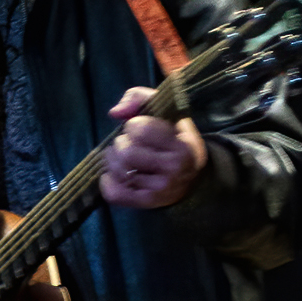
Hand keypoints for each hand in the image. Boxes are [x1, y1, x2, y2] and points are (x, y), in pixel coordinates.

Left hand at [100, 88, 207, 209]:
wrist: (193, 176)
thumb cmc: (174, 137)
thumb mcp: (165, 111)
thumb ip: (139, 98)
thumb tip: (115, 113)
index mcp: (181, 145)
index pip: (140, 129)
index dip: (133, 125)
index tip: (140, 128)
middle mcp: (173, 169)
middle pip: (126, 152)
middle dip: (121, 144)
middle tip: (129, 144)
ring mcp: (160, 190)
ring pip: (118, 171)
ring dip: (113, 161)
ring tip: (123, 158)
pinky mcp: (145, 203)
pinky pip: (113, 193)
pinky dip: (108, 182)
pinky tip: (116, 174)